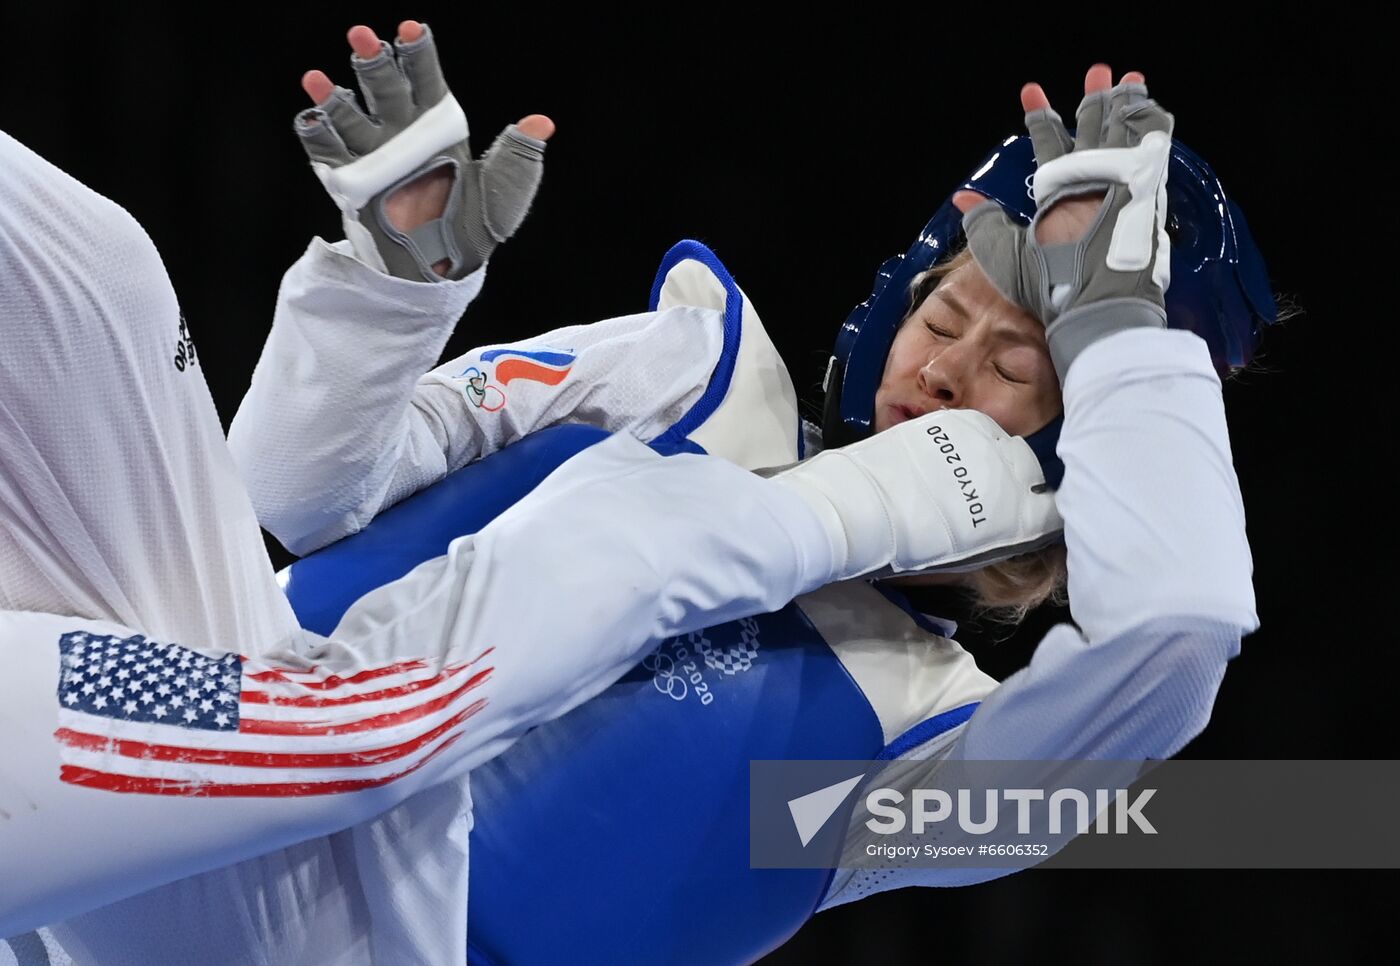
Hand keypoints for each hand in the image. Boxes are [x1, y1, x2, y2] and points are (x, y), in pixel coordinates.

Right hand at [296, 20, 555, 280]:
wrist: (448, 265)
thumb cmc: (478, 223)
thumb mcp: (505, 189)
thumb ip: (519, 153)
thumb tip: (542, 123)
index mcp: (439, 125)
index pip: (426, 79)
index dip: (417, 54)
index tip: (409, 30)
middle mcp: (403, 133)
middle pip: (385, 88)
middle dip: (373, 62)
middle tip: (361, 35)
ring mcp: (376, 156)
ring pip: (350, 116)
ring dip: (333, 96)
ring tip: (315, 77)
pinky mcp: (353, 182)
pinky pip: (329, 154)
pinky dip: (316, 136)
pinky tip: (309, 119)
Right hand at [953, 63, 1173, 382]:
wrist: (1104, 313)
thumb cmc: (1053, 288)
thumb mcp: (1007, 259)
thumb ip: (984, 224)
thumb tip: (963, 198)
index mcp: (1060, 189)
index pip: (1047, 141)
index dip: (1039, 114)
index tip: (1031, 90)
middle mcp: (1097, 180)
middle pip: (1096, 127)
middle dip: (1093, 98)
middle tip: (1096, 72)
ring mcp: (1129, 188)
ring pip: (1129, 132)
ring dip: (1127, 105)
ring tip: (1130, 81)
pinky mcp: (1152, 202)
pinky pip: (1156, 153)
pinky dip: (1154, 130)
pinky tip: (1155, 118)